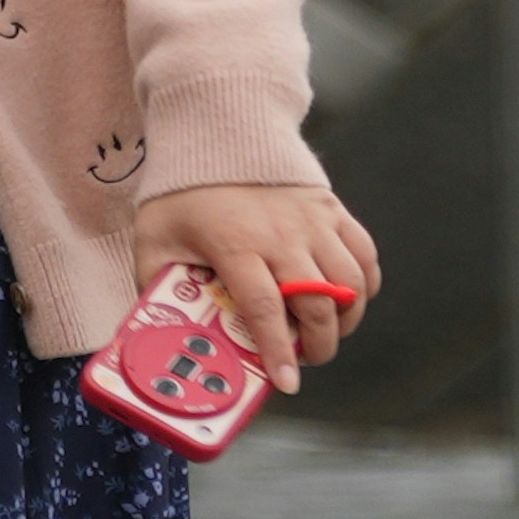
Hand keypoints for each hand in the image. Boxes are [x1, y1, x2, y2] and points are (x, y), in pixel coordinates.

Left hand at [131, 182, 383, 392]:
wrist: (217, 135)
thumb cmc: (181, 196)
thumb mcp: (154, 240)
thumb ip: (155, 286)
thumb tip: (158, 334)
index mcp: (235, 244)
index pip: (265, 308)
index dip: (278, 350)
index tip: (287, 383)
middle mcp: (281, 233)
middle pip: (317, 302)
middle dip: (319, 344)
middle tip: (306, 361)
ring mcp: (312, 220)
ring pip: (350, 283)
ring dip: (345, 319)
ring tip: (324, 334)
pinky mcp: (332, 210)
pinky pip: (364, 255)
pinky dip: (364, 285)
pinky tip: (346, 301)